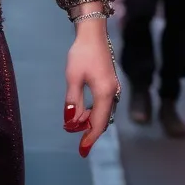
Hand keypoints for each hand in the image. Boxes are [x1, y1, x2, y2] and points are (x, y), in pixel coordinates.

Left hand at [63, 18, 120, 157]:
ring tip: (73, 121)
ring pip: (103, 112)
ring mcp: (113, 88)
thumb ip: (73, 100)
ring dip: (89, 119)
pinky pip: (103, 104)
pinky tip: (82, 109)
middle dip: (88, 129)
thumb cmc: (82, 54)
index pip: (98, 123)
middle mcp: (112, 93)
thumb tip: (71, 121)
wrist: (93, 34)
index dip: (89, 138)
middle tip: (71, 132)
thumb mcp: (73, 77)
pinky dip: (93, 110)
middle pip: (102, 120)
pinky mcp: (110, 83)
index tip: (81, 150)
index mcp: (104, 94)